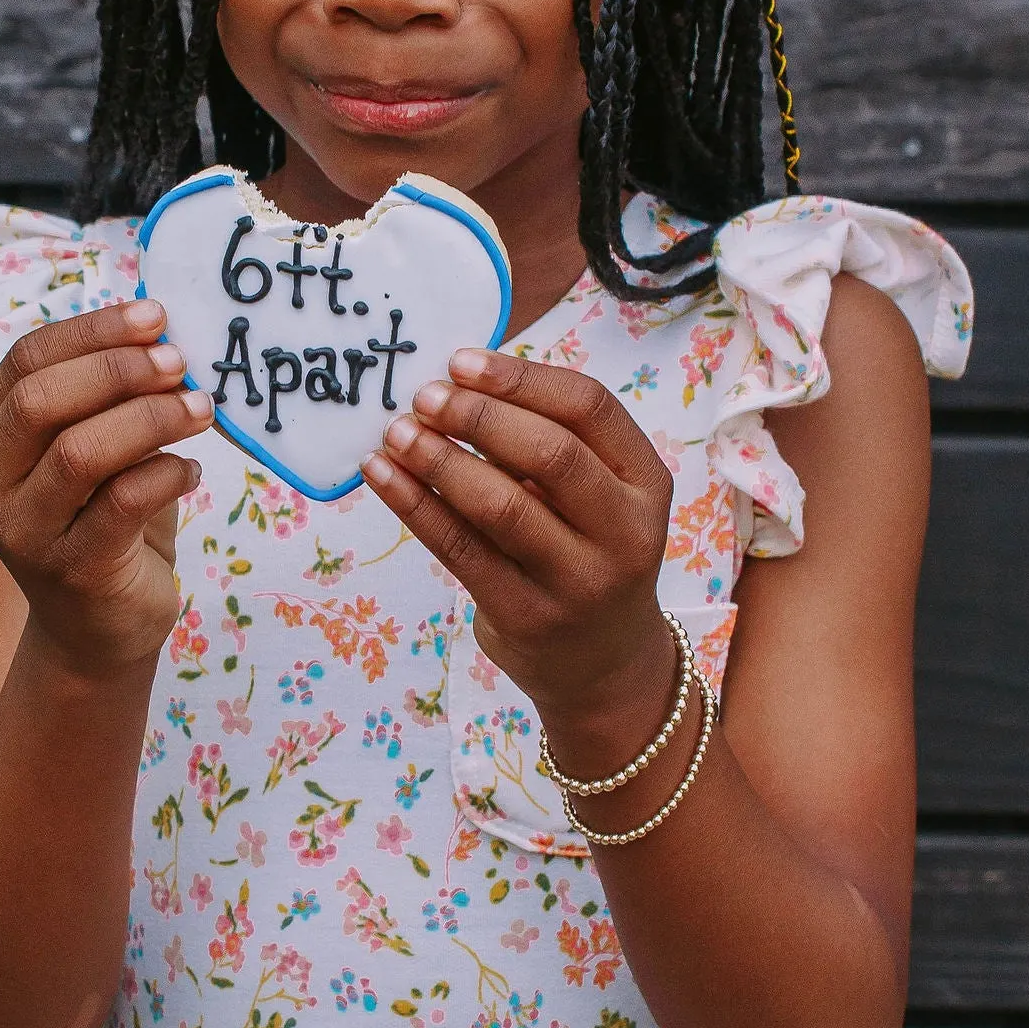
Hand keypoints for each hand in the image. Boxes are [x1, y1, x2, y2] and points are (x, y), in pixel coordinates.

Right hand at [0, 297, 210, 676]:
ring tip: (200, 409)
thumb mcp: (96, 450)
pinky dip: (166, 474)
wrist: (99, 630)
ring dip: (150, 418)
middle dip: (117, 370)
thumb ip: (107, 396)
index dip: (92, 330)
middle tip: (179, 363)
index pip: (25, 360)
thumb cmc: (104, 523)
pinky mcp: (69, 569)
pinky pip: (121, 504)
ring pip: (79, 452)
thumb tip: (159, 329)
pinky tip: (192, 470)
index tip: (155, 316)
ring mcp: (22, 531)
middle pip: (41, 400)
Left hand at [361, 348, 676, 757]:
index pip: (590, 408)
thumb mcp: (599, 498)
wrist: (605, 667)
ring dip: (440, 460)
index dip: (521, 378)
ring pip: (502, 506)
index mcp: (646, 482)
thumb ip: (548, 444)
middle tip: (424, 395)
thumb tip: (458, 383)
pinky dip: (414, 506)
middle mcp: (625, 532)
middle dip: (479, 416)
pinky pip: (462, 550)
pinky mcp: (526, 616)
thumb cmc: (588, 554)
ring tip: (396, 432)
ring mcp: (579, 580)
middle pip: (551, 454)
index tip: (460, 360)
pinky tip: (382, 475)